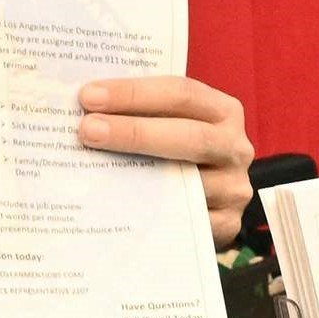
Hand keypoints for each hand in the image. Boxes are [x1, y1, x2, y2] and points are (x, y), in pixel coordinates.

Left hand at [77, 74, 255, 244]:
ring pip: (188, 182)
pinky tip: (115, 205)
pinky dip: (151, 212)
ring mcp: (233, 188)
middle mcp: (234, 148)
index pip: (181, 94)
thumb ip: (140, 112)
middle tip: (88, 130)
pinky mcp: (226, 224)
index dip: (134, 93)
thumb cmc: (176, 150)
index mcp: (222, 112)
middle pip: (190, 136)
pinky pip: (186, 219)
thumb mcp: (169, 122)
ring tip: (93, 168)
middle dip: (135, 131)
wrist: (203, 199)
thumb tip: (84, 106)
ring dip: (137, 175)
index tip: (89, 96)